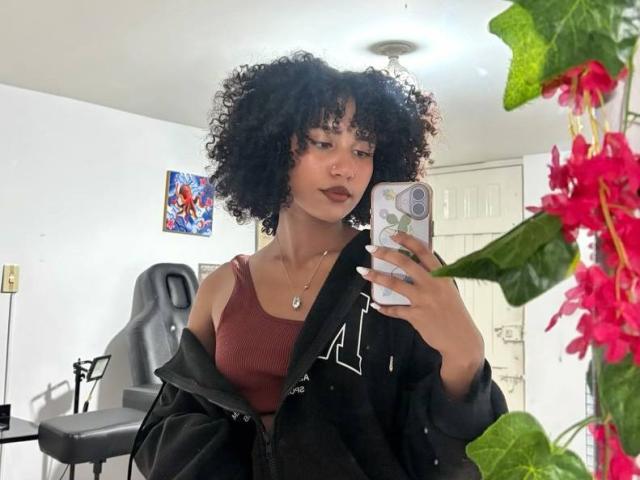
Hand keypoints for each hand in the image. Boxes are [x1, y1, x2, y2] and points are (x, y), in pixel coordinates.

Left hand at [357, 230, 484, 397]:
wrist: (461, 340)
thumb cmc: (454, 312)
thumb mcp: (448, 289)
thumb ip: (433, 277)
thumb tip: (413, 264)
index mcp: (442, 275)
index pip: (423, 251)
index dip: (407, 240)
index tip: (392, 233)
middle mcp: (432, 284)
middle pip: (405, 263)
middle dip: (385, 253)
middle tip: (370, 249)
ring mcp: (423, 300)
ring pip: (395, 283)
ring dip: (376, 277)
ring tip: (362, 272)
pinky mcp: (416, 316)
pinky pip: (395, 309)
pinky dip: (384, 307)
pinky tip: (375, 304)